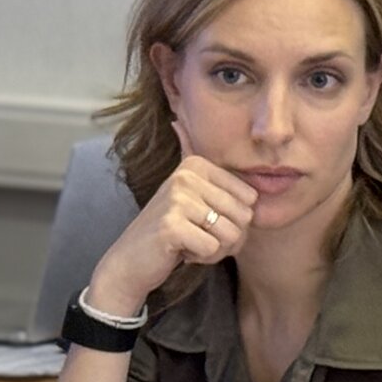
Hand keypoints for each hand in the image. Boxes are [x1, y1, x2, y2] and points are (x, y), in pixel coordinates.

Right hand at [87, 123, 258, 312]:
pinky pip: (213, 248)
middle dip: (227, 238)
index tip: (206, 221)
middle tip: (197, 236)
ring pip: (232, 234)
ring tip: (188, 243)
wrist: (131, 260)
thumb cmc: (172, 232)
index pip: (251, 198)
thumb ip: (206, 172)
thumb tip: (179, 121)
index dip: (236, 220)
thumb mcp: (192, 197)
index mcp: (196, 165)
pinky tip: (180, 251)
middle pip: (245, 217)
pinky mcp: (171, 226)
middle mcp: (186, 176)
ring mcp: (177, 199)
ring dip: (215, 249)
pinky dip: (201, 257)